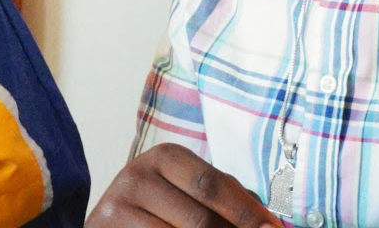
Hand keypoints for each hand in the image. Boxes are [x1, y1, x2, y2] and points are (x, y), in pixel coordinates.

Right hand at [90, 144, 284, 227]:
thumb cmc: (160, 208)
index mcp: (165, 157)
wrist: (111, 221)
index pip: (214, 186)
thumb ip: (224, 200)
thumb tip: (268, 224)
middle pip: (200, 220)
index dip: (248, 214)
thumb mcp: (187, 191)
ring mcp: (118, 207)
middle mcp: (138, 176)